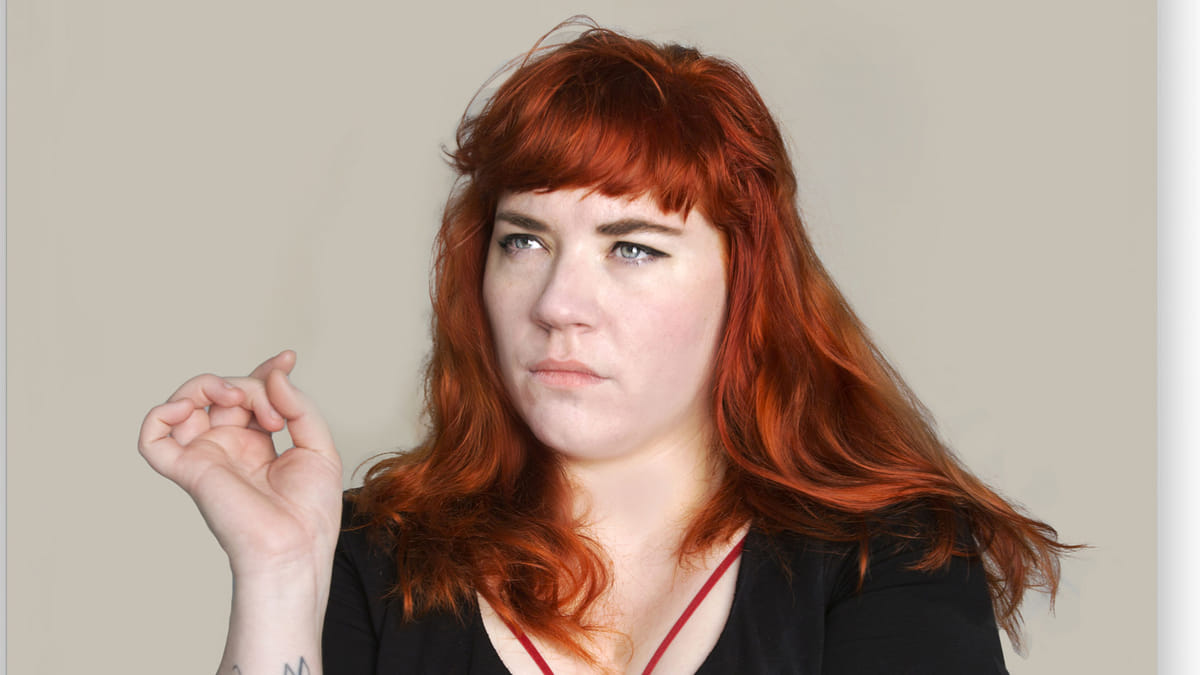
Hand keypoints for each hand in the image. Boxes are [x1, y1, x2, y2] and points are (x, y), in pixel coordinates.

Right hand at [138, 351, 343, 577]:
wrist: (294, 549)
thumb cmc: (310, 513)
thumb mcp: (319, 449)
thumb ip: (299, 406)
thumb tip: (275, 375)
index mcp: (258, 445)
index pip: (249, 395)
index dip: (264, 373)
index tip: (287, 358)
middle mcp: (229, 448)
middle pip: (225, 392)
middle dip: (251, 385)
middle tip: (274, 415)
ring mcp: (207, 457)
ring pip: (185, 403)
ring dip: (208, 385)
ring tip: (238, 400)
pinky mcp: (188, 470)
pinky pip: (152, 438)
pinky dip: (161, 413)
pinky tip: (190, 407)